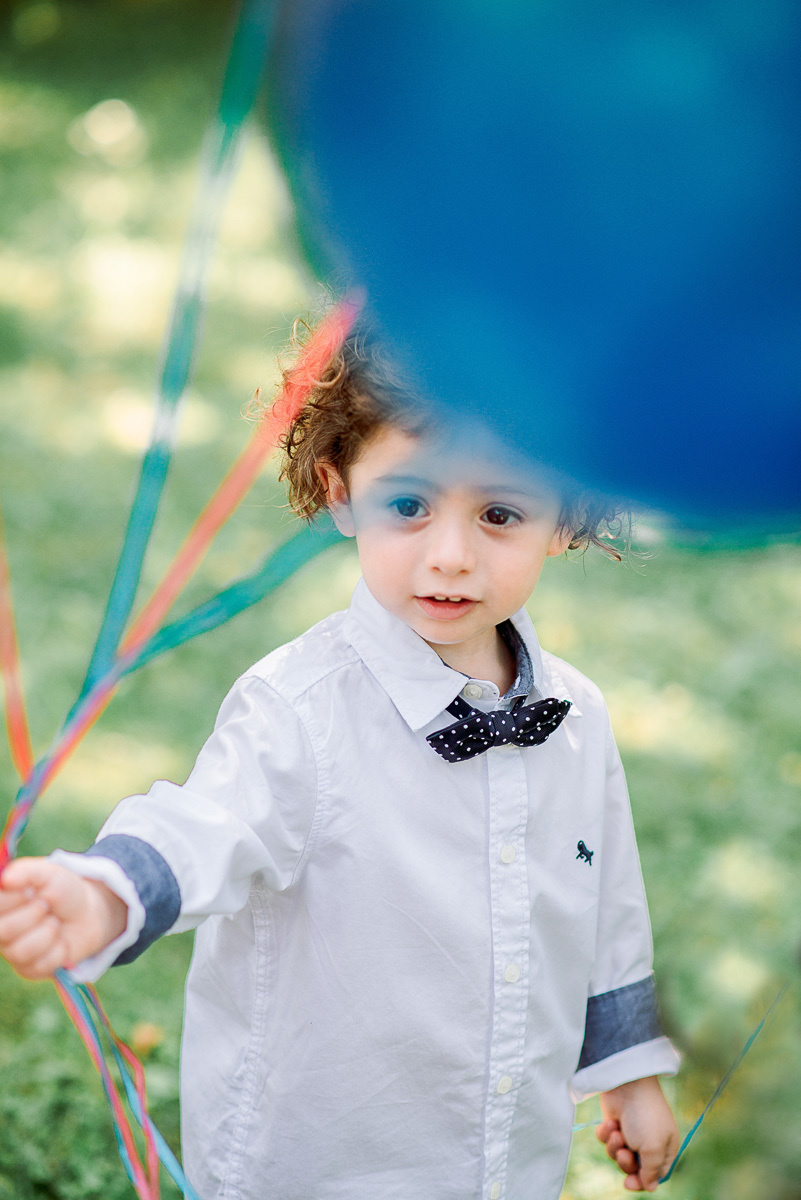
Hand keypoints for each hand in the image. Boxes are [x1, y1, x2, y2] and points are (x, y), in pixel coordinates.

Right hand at [0, 857, 128, 978]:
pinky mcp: (30, 969)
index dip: (16, 898)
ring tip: (55, 922)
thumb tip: (5, 879)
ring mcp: (12, 951)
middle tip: (47, 905)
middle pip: (5, 930)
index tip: (32, 891)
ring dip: (48, 932)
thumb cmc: (62, 890)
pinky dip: (58, 949)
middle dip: (35, 914)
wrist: (87, 913)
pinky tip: (60, 940)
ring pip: (22, 951)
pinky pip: (41, 965)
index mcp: (1, 905)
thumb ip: (26, 872)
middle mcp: (1, 929)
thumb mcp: (48, 873)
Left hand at [597, 1075, 678, 1191]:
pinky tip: (610, 1122)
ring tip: (616, 1132)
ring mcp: (631, 1133)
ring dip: (614, 1146)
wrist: (626, 1085)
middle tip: (623, 1151)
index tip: (629, 1182)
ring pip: (617, 1155)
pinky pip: (606, 1140)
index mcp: (665, 1150)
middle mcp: (648, 1143)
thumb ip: (652, 1172)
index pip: (654, 1176)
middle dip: (625, 1162)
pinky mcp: (615, 1123)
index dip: (641, 1181)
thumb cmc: (645, 1117)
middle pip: (633, 1169)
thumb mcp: (653, 1149)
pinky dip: (606, 1134)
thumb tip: (650, 1187)